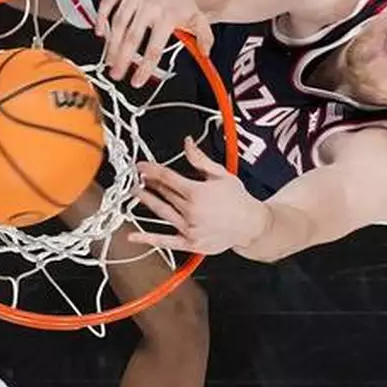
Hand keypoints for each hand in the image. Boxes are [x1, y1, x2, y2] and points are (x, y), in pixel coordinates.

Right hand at [95, 0, 214, 87]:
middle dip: (123, 58)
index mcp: (168, 14)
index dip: (145, 67)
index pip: (154, 47)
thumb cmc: (182, 5)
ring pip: (119, 21)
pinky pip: (109, 1)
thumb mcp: (198, 20)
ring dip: (111, 43)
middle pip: (132, 36)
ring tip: (109, 60)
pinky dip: (101, 17)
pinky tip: (100, 33)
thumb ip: (203, 37)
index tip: (136, 81)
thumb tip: (205, 53)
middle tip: (116, 74)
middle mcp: (151, 2)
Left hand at [128, 137, 269, 254]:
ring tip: (135, 193)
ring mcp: (189, 228)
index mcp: (197, 192)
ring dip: (146, 201)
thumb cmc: (238, 200)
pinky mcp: (190, 243)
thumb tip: (187, 143)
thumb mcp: (221, 174)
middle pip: (164, 193)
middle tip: (139, 178)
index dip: (151, 170)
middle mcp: (191, 211)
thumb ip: (200, 159)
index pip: (167, 177)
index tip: (141, 166)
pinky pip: (166, 241)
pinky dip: (148, 239)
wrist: (251, 225)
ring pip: (161, 212)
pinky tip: (134, 237)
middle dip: (150, 183)